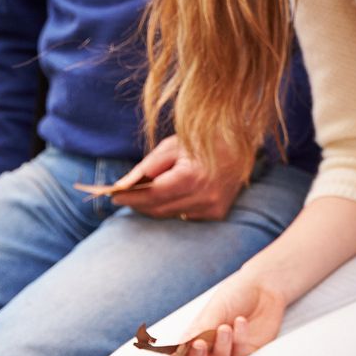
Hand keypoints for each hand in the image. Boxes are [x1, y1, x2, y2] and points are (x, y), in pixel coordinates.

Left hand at [111, 135, 246, 220]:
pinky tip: (169, 196)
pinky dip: (173, 208)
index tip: (112, 195)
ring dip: (154, 207)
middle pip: (159, 209)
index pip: (152, 195)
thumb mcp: (174, 145)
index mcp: (193, 177)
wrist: (243, 144)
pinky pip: (186, 216)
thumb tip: (122, 185)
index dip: (130, 197)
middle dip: (138, 203)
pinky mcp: (219, 214)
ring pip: (171, 215)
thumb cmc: (204, 140)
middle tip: (121, 196)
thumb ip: (147, 166)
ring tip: (141, 195)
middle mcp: (205, 196)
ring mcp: (214, 207)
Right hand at [164, 270, 287, 355]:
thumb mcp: (213, 310)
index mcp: (195, 343)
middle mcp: (211, 355)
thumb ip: (199, 330)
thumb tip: (180, 348)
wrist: (264, 285)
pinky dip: (240, 341)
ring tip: (225, 328)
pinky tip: (241, 322)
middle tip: (199, 344)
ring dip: (221, 350)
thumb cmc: (234, 296)